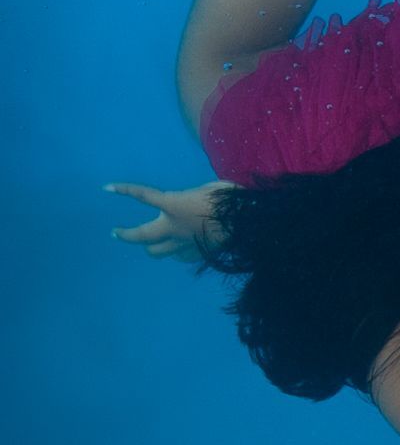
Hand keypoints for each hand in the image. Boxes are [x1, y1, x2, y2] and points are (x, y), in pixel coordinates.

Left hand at [104, 180, 234, 263]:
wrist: (247, 225)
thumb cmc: (231, 200)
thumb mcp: (211, 188)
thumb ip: (196, 194)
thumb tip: (195, 199)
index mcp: (174, 204)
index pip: (143, 196)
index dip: (124, 190)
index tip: (106, 188)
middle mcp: (173, 226)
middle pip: (141, 235)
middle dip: (125, 235)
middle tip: (116, 233)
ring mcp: (183, 243)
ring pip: (156, 252)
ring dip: (150, 247)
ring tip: (149, 244)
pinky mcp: (194, 254)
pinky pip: (178, 256)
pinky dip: (176, 252)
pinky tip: (181, 247)